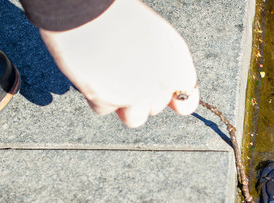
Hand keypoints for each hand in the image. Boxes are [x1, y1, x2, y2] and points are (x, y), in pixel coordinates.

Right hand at [39, 0, 198, 126]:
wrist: (86, 13)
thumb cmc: (118, 15)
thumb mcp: (155, 35)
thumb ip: (165, 63)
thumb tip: (168, 86)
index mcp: (177, 65)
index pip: (186, 100)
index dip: (175, 99)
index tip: (169, 99)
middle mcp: (159, 84)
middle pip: (156, 108)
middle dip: (143, 97)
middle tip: (127, 74)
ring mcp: (133, 97)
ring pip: (134, 117)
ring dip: (124, 105)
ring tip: (111, 79)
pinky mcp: (106, 102)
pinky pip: (104, 109)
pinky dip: (97, 96)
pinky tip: (93, 74)